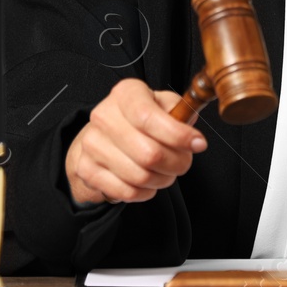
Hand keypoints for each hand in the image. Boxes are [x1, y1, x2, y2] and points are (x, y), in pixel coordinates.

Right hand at [63, 78, 206, 204]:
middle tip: (183, 163)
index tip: (198, 144)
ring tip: (166, 172)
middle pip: (149, 153)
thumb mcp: (161, 105)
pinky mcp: (87, 169)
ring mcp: (92, 144)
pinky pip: (126, 191)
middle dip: (176, 164)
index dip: (178, 135)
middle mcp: (104, 116)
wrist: (102, 136)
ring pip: (140, 176)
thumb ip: (180, 114)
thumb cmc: (138, 119)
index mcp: (125, 94)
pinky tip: (147, 182)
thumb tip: (194, 136)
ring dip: (162, 180)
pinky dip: (145, 192)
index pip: (149, 117)